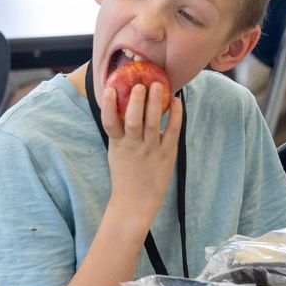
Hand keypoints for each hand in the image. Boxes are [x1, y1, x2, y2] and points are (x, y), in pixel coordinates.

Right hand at [101, 82, 182, 224]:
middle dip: (136, 100)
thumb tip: (124, 107)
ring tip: (158, 85)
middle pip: (133, 119)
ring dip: (156, 102)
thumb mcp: (116, 153)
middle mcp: (133, 146)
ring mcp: (150, 149)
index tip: (110, 89)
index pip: (109, 122)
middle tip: (140, 84)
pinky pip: (172, 131)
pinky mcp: (166, 153)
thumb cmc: (126, 175)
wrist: (136, 201)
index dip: (108, 105)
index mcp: (117, 144)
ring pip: (152, 123)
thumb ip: (120, 134)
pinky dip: (176, 115)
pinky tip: (177, 101)